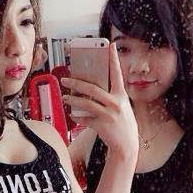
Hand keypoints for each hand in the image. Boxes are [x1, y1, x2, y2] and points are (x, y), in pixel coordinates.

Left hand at [61, 43, 137, 158]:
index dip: (113, 59)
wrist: (127, 146)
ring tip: (65, 98)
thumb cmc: (122, 125)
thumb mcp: (121, 108)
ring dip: (73, 100)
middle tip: (65, 80)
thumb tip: (91, 90)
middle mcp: (116, 103)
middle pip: (93, 88)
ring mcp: (109, 114)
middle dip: (77, 83)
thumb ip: (110, 98)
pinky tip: (73, 115)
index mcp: (121, 95)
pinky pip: (85, 119)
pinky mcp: (102, 125)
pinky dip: (77, 117)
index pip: (117, 73)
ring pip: (86, 103)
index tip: (109, 45)